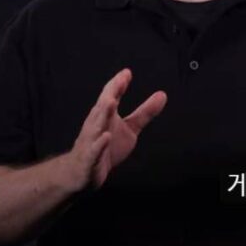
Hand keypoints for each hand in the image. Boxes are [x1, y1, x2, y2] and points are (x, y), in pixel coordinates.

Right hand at [64, 69, 166, 189]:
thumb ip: (145, 112)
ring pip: (96, 126)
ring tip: (111, 102)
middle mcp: (96, 125)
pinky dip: (99, 144)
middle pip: (103, 107)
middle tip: (119, 81)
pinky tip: (106, 137)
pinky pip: (94, 151)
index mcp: (105, 115)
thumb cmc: (106, 146)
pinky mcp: (90, 159)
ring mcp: (91, 141)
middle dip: (110, 93)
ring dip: (103, 114)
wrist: (83, 172)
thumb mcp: (130, 129)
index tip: (127, 72)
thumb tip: (162, 94)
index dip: (118, 85)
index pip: (111, 96)